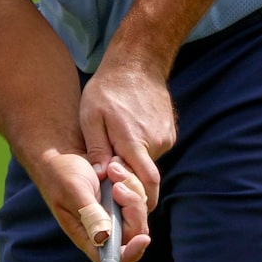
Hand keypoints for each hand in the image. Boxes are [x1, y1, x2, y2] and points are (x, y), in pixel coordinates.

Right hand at [32, 149, 152, 261]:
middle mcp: (104, 226)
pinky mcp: (122, 196)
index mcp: (88, 235)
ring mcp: (115, 211)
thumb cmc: (59, 173)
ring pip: (140, 210)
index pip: (113, 258)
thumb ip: (90, 214)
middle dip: (132, 207)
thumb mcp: (73, 191)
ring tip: (111, 169)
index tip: (142, 239)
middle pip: (135, 231)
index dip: (131, 253)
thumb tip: (104, 238)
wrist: (61, 150)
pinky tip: (115, 166)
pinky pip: (140, 192)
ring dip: (131, 188)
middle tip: (117, 187)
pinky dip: (132, 179)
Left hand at [80, 51, 175, 209]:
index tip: (119, 197)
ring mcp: (166, 137)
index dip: (137, 197)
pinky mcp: (169, 133)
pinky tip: (128, 135)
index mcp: (135, 141)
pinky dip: (141, 152)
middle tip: (112, 175)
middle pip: (147, 177)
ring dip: (134, 164)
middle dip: (132, 183)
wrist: (137, 64)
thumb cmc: (109, 89)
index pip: (147, 183)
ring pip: (150, 164)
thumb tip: (100, 176)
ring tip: (116, 146)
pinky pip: (154, 152)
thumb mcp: (92, 117)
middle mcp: (156, 142)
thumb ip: (97, 148)